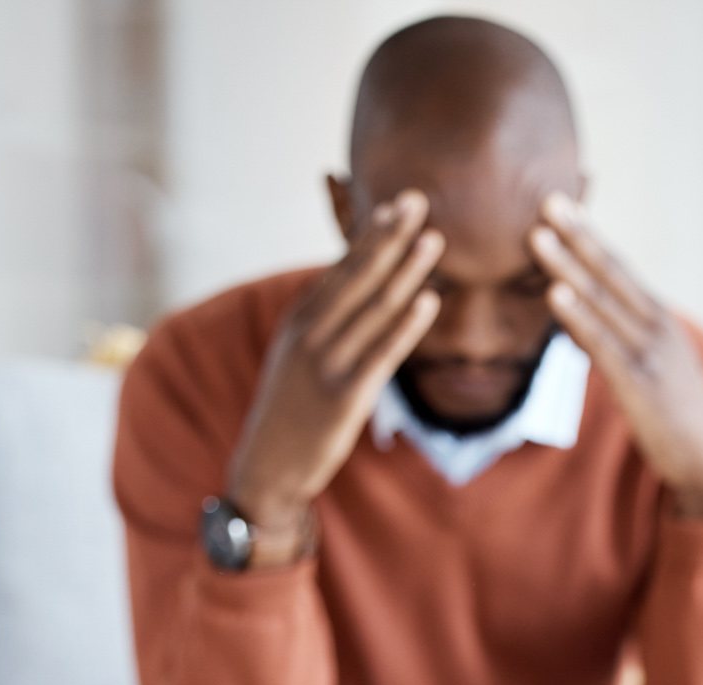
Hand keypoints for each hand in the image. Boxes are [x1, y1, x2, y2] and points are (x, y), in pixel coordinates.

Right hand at [225, 192, 444, 563]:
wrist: (268, 467)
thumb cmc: (290, 413)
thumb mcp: (300, 358)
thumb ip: (325, 326)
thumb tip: (354, 300)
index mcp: (301, 319)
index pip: (341, 268)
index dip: (370, 234)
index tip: (397, 203)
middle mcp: (311, 333)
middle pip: (358, 276)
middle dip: (390, 237)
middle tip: (419, 200)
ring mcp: (326, 363)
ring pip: (374, 308)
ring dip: (406, 271)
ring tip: (435, 240)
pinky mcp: (344, 396)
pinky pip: (382, 353)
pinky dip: (407, 325)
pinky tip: (430, 301)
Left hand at [530, 193, 702, 518]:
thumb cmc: (677, 418)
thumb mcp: (652, 370)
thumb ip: (617, 340)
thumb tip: (573, 321)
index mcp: (660, 321)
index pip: (619, 270)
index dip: (590, 236)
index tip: (563, 205)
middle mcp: (658, 328)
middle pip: (611, 273)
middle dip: (578, 235)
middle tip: (547, 199)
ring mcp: (650, 354)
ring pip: (602, 302)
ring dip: (568, 267)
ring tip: (539, 236)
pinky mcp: (640, 384)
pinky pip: (602, 344)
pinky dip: (578, 316)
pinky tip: (555, 294)